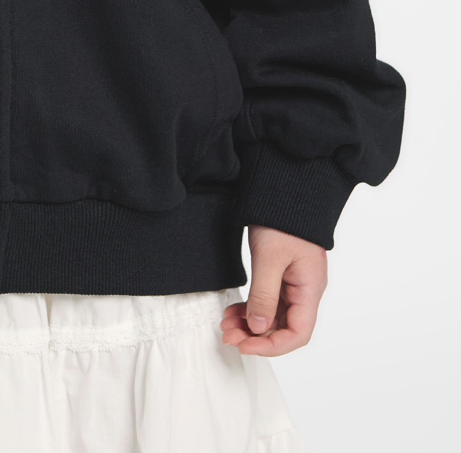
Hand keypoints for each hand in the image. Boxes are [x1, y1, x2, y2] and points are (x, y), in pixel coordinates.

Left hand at [220, 224, 327, 355]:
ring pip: (273, 315)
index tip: (245, 345)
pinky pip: (268, 300)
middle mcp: (305, 290)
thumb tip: (258, 329)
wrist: (284, 189)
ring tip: (226, 325)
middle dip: (255, 336)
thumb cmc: (282, 219)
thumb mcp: (269, 258)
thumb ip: (264, 296)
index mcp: (309, 289)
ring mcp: (293, 282)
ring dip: (250, 324)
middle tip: (228, 335)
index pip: (298, 333)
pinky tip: (234, 312)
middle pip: (284, 327)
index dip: (272, 346)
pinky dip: (251, 308)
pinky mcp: (281, 274)